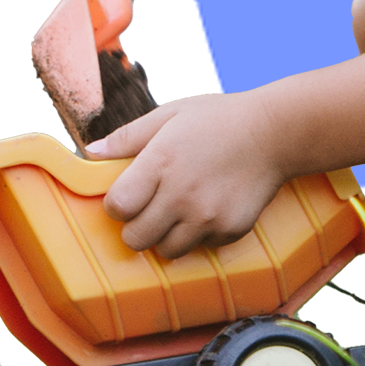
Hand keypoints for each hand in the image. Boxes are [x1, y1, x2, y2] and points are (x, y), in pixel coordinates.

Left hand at [85, 93, 286, 257]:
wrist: (275, 131)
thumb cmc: (218, 119)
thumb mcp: (170, 114)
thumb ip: (128, 137)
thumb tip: (89, 152)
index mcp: (161, 162)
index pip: (117, 207)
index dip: (118, 204)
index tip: (129, 194)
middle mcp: (182, 194)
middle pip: (136, 238)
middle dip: (137, 225)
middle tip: (152, 206)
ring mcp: (208, 216)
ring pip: (167, 251)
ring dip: (167, 235)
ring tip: (180, 209)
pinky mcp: (230, 230)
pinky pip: (201, 248)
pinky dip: (200, 235)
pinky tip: (209, 207)